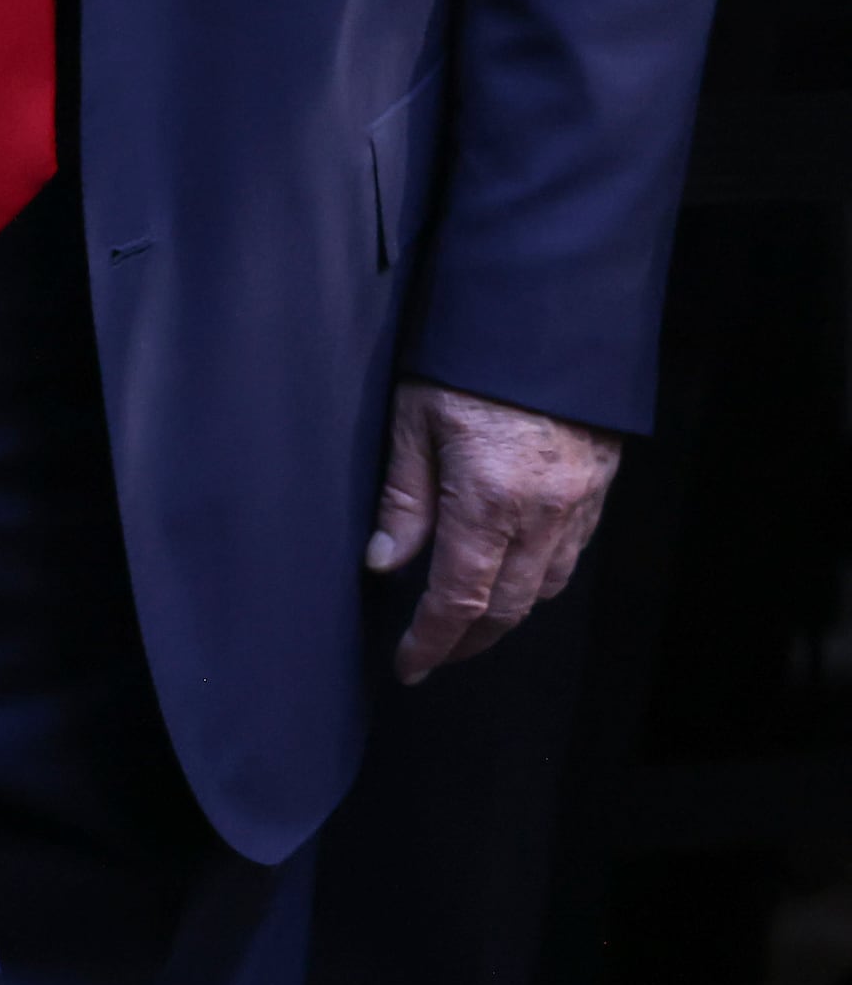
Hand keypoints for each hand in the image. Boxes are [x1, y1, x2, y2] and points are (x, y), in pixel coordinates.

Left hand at [366, 379, 623, 680]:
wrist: (550, 318)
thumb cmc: (468, 361)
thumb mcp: (412, 418)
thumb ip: (403, 497)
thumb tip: (385, 561)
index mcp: (490, 500)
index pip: (459, 599)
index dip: (432, 641)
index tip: (409, 666)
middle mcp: (543, 514)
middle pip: (507, 607)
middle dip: (467, 641)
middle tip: (433, 656)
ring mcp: (579, 505)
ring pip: (544, 588)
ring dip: (505, 615)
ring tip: (466, 625)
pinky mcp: (598, 491)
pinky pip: (570, 556)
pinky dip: (538, 579)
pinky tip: (511, 575)